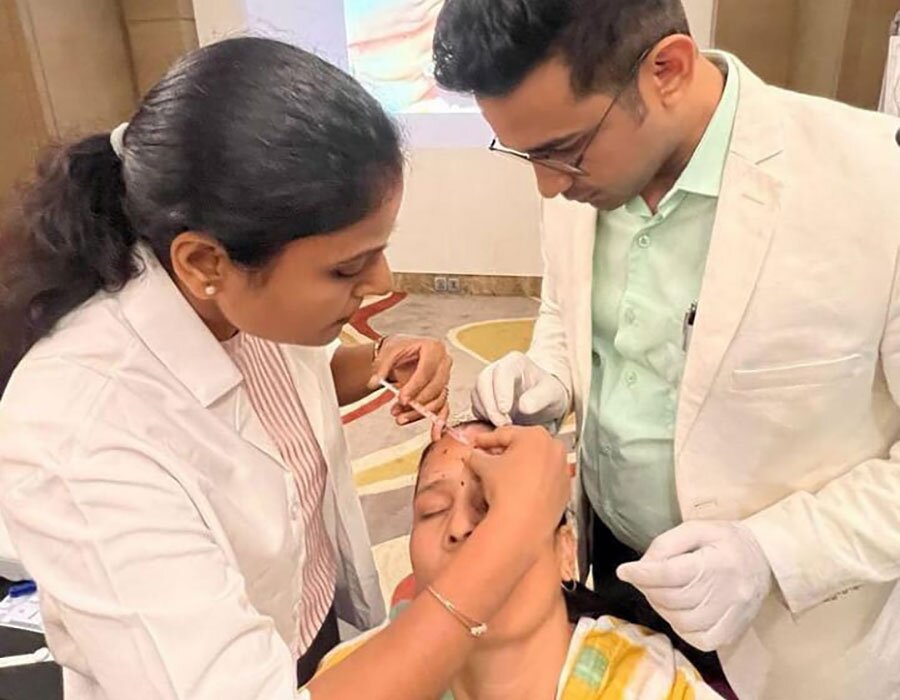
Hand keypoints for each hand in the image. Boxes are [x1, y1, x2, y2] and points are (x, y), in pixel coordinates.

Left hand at [369, 335, 451, 425]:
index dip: (415, 387)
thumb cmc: (401, 349)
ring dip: (419, 413)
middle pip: (435, 388)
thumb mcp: (389, 352)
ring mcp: (445, 378)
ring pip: (438, 401)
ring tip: (400, 417)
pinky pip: (443, 408)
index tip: (402, 398)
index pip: (426, 371)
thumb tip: (374, 382)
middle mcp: (444, 363)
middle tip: (398, 409)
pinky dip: (439, 422)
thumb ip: (381, 367)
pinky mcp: (443, 392)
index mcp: (434, 348)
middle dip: (416, 402)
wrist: (405, 352)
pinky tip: (434, 434)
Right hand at [464, 426, 569, 538]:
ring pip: (538, 462)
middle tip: (490, 457)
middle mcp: (554, 448)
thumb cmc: (506, 490)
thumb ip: (477, 456)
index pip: (504, 434)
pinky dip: (535, 480)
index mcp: (535, 436)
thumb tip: (474, 455)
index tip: (478, 443)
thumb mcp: (484, 467)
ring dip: (522, 466)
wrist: (523, 524)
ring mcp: (563, 468)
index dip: (487, 439)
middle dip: (507, 451)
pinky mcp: (566, 489)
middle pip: (524, 446)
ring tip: (506, 474)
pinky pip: (547, 479)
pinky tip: (522, 489)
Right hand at [471, 352, 569, 427]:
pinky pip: (476, 407)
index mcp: (515, 362)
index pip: (501, 372)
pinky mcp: (483, 398)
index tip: (506, 410)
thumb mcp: (552, 393)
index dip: (501, 391)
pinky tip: (496, 426)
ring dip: (486, 413)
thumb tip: (523, 406)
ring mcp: (488, 383)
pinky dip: (483, 418)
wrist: (544, 401)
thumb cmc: (548, 393)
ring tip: (502, 426)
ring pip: (476, 395)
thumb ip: (540, 398)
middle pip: (483, 382)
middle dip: (490, 405)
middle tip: (502, 423)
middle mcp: (497, 369)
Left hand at [616, 521, 773, 651]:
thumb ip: (667, 544)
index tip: (624, 571)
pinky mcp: (734, 631)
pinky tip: (677, 612)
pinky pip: (701, 640)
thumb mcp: (696, 528)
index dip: (644, 574)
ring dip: (661, 608)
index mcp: (716, 561)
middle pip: (674, 599)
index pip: (673, 573)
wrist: (766, 558)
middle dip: (649, 589)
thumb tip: (642, 566)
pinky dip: (681, 628)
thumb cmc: (726, 540)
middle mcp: (727, 591)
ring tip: (658, 593)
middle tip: (642, 579)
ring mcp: (732, 615)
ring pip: (684, 622)